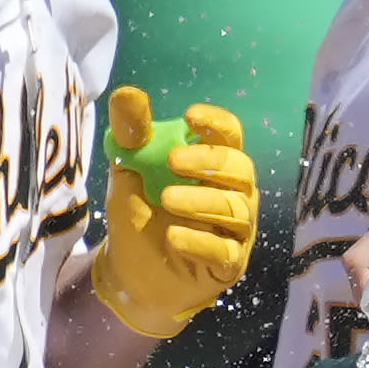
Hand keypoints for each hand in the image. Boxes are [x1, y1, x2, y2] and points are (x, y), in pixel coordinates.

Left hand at [91, 91, 259, 339]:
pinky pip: (225, 251)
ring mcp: (236, 230)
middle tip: (172, 162)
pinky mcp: (229, 264)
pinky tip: (173, 236)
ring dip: (201, 201)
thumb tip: (128, 93)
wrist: (129, 273)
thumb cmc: (137, 215)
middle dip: (209, 162)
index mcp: (214, 165)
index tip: (190, 117)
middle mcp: (234, 193)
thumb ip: (131, 136)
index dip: (216, 124)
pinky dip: (199, 242)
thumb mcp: (128, 172)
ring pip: (236, 209)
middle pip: (241, 169)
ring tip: (166, 201)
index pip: (230, 136)